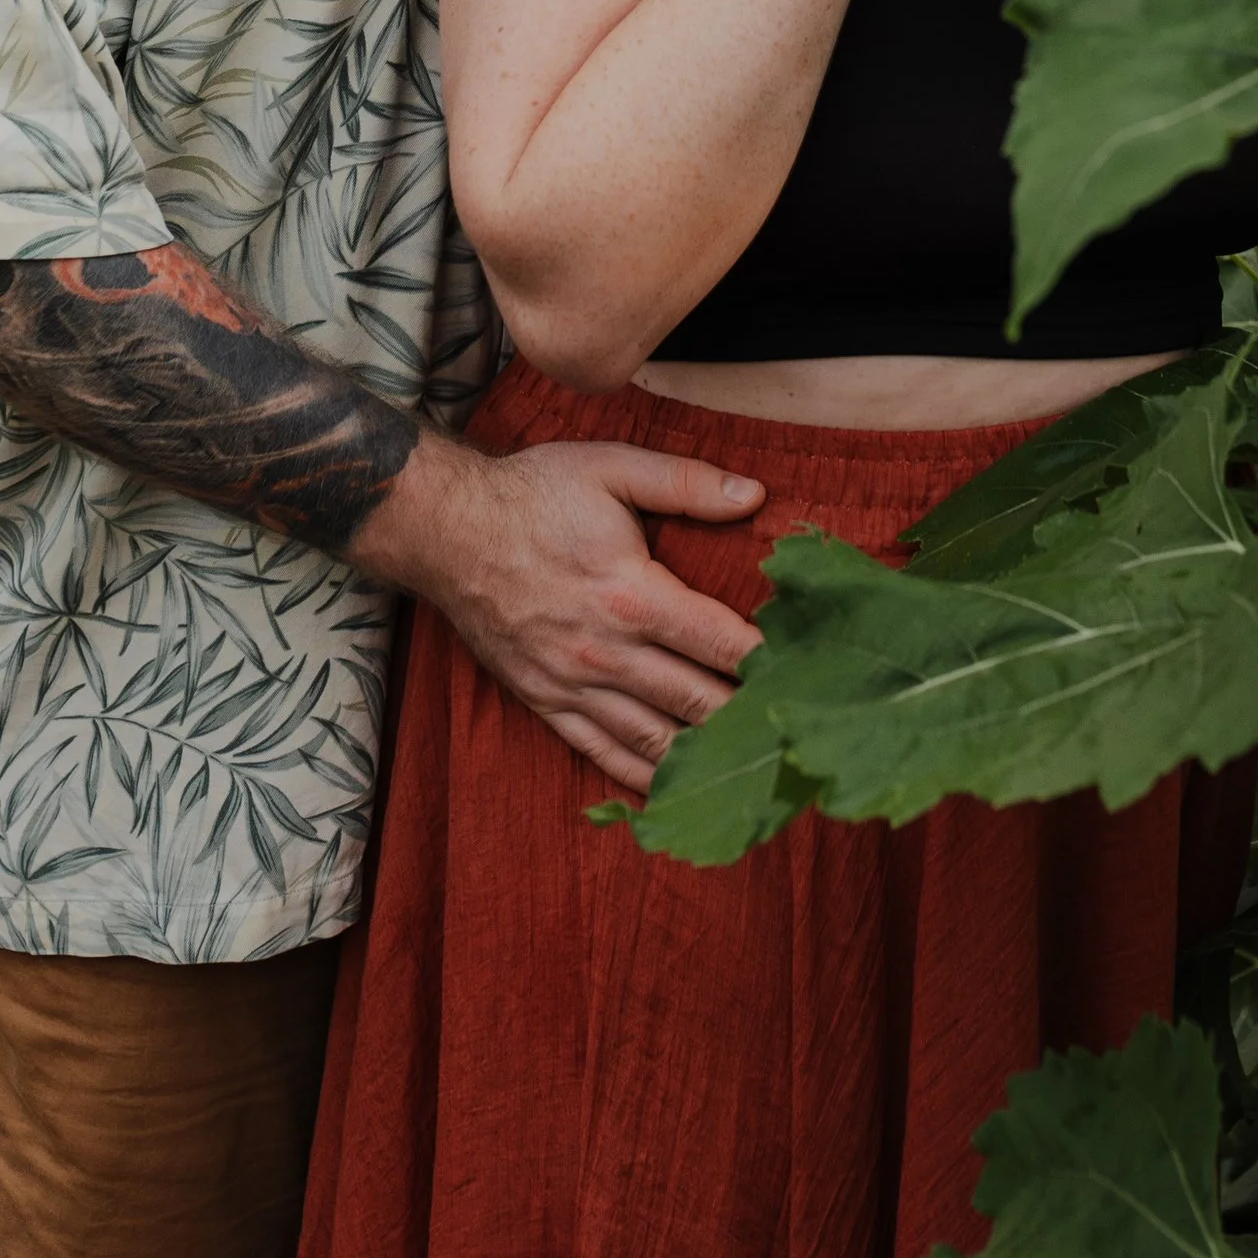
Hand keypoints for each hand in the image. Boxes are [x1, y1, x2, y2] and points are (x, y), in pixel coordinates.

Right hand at [362, 430, 767, 794]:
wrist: (446, 530)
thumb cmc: (534, 493)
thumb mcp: (612, 466)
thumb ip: (686, 484)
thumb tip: (756, 496)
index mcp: (633, 594)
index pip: (721, 643)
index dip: (769, 664)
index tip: (811, 677)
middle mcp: (607, 652)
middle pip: (698, 702)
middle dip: (751, 721)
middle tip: (798, 734)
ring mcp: (574, 686)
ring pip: (656, 741)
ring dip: (706, 758)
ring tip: (756, 770)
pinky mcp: (546, 703)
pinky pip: (603, 754)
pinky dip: (644, 777)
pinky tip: (678, 790)